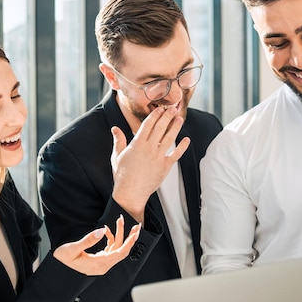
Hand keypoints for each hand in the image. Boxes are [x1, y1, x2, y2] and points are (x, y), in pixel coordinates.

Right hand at [53, 215, 140, 275]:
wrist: (57, 273)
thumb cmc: (62, 262)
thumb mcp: (72, 249)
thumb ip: (88, 240)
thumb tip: (102, 230)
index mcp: (98, 263)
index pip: (120, 252)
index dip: (129, 242)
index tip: (135, 232)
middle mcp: (103, 265)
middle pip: (122, 250)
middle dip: (129, 237)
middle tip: (136, 225)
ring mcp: (101, 264)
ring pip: (116, 249)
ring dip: (119, 235)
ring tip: (119, 221)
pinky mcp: (99, 261)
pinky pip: (110, 250)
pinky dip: (110, 239)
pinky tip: (107, 231)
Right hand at [110, 106, 190, 220]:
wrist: (130, 193)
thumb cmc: (122, 175)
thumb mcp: (117, 156)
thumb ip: (118, 141)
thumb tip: (115, 128)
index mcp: (137, 144)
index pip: (148, 125)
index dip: (155, 115)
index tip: (160, 108)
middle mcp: (149, 148)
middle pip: (160, 128)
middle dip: (167, 116)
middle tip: (173, 108)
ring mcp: (158, 157)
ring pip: (169, 138)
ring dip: (175, 127)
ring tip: (180, 118)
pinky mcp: (165, 167)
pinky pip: (176, 154)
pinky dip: (182, 147)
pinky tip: (186, 140)